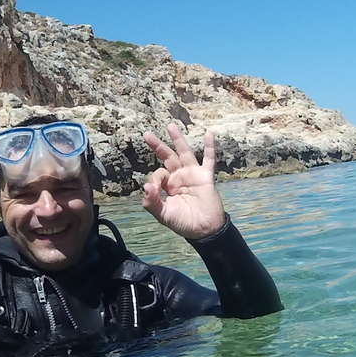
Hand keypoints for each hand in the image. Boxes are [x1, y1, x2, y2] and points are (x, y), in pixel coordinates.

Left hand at [142, 123, 225, 238]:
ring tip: (170, 125)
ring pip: (184, 153)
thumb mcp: (163, 215)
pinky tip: (209, 134)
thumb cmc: (183, 223)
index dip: (154, 179)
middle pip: (167, 157)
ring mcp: (193, 175)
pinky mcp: (206, 176)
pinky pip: (209, 159)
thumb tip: (145, 186)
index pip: (158, 174)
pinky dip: (209, 147)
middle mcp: (179, 177)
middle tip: (146, 134)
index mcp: (168, 185)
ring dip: (178, 139)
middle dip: (157, 146)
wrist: (204, 230)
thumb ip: (152, 202)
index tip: (155, 189)